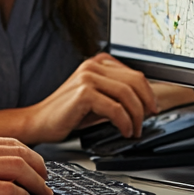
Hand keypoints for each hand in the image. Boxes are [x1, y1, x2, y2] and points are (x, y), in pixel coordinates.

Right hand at [21, 53, 156, 143]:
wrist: (41, 121)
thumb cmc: (68, 112)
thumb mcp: (95, 97)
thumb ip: (115, 92)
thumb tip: (145, 101)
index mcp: (96, 63)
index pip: (135, 74)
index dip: (149, 93)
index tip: (152, 108)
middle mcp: (92, 66)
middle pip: (135, 82)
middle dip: (146, 105)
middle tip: (146, 121)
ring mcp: (87, 78)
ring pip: (128, 95)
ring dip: (136, 117)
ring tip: (134, 129)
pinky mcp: (83, 93)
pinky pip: (116, 108)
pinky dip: (125, 123)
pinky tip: (124, 131)